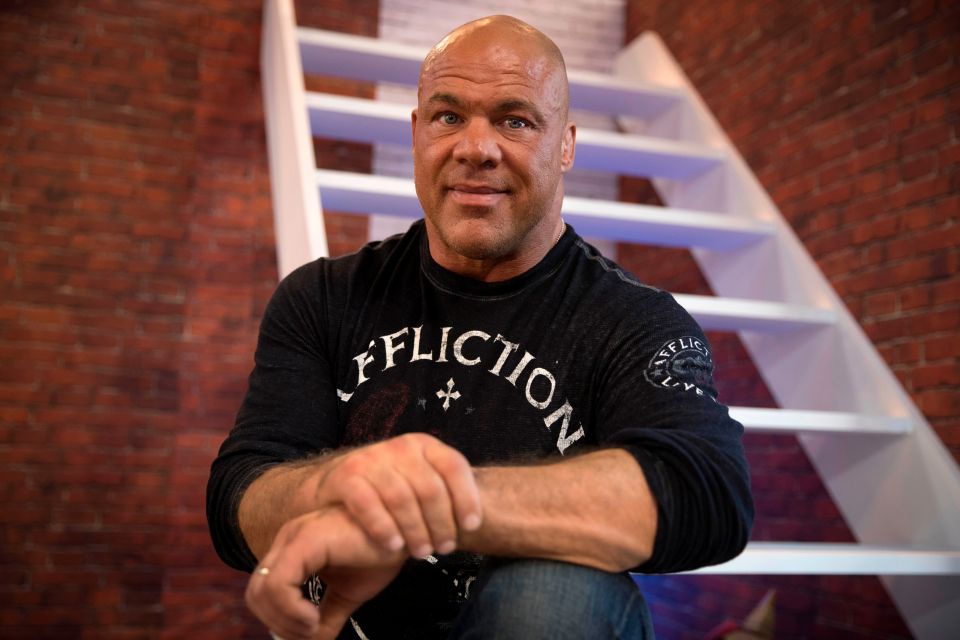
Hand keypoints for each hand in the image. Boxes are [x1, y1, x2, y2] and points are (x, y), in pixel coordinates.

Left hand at [245, 507, 404, 639]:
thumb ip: (326, 616)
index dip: (278, 620)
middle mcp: (288, 539)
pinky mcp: (307, 540)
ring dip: (285, 620)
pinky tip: (314, 616)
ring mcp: (295, 537)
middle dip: (278, 624)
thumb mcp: (348, 593)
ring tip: (314, 625)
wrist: (408, 529)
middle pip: (255, 593)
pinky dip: (291, 609)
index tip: (308, 634)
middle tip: (309, 634)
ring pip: (262, 591)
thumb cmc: (381, 551)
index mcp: (294, 548)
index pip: (263, 591)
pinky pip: (279, 584)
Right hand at [315, 433, 481, 557]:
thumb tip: (482, 520)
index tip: (472, 526)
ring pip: (402, 497)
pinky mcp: (348, 476)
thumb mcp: (419, 481)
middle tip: (445, 548)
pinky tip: (393, 546)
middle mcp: (400, 447)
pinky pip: (368, 503)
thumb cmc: (389, 491)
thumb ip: (444, 492)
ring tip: (422, 553)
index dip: (466, 496)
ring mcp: (372, 459)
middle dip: (441, 522)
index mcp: (424, 445)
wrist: (337, 486)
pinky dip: (383, 527)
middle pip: (430, 487)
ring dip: (415, 530)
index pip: (453, 466)